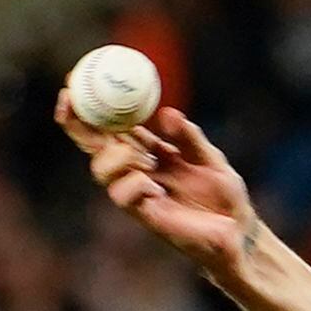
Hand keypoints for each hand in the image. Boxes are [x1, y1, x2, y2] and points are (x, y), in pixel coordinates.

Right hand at [61, 98, 253, 271]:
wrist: (239, 231)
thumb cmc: (225, 195)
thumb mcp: (209, 156)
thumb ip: (188, 136)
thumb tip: (166, 114)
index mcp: (149, 153)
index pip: (111, 127)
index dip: (90, 106)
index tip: (74, 78)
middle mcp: (136, 171)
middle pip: (94, 146)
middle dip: (77, 123)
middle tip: (71, 100)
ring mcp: (138, 194)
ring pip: (101, 171)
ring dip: (115, 157)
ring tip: (143, 158)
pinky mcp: (146, 217)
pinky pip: (123, 197)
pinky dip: (134, 184)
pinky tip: (153, 185)